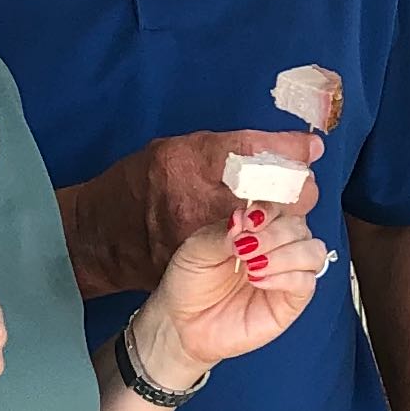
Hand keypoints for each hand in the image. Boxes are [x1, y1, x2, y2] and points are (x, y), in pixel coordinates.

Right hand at [63, 127, 321, 296]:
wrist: (99, 238)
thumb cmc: (140, 184)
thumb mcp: (176, 150)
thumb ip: (228, 148)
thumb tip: (288, 146)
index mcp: (188, 163)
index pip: (256, 153)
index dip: (290, 151)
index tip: (310, 149)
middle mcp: (197, 200)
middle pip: (275, 193)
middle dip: (296, 187)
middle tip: (299, 183)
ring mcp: (203, 237)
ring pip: (271, 227)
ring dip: (285, 216)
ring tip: (283, 209)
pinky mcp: (207, 264)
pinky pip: (254, 251)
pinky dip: (265, 241)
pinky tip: (264, 235)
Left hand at [138, 173, 328, 379]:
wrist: (182, 324)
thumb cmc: (190, 283)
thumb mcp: (196, 250)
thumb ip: (223, 233)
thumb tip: (244, 220)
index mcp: (257, 229)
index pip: (280, 206)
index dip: (270, 209)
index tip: (248, 221)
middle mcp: (277, 247)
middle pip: (299, 226)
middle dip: (274, 233)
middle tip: (245, 248)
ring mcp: (287, 274)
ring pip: (314, 251)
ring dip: (286, 254)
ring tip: (253, 266)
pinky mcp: (291, 302)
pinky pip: (307, 282)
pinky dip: (286, 277)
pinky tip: (259, 281)